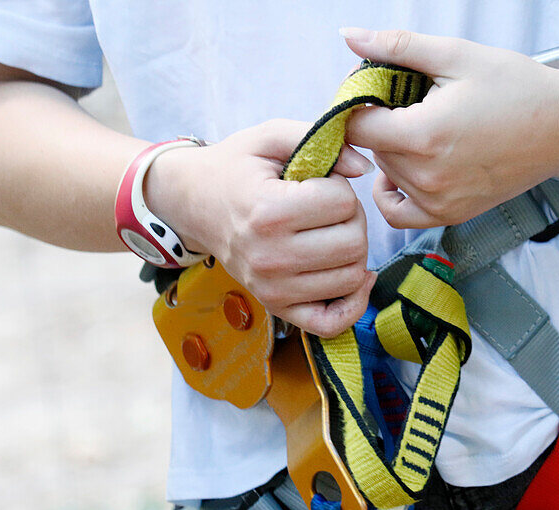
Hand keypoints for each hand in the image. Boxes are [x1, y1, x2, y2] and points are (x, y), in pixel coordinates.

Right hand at [146, 119, 375, 337]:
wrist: (194, 203)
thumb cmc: (236, 168)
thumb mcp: (269, 137)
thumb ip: (319, 139)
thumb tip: (364, 167)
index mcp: (268, 212)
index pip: (343, 203)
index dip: (339, 187)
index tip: (317, 183)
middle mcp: (270, 257)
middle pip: (354, 243)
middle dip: (352, 218)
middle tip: (329, 209)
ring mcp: (272, 288)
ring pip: (352, 276)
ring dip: (353, 251)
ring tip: (329, 233)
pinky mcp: (277, 307)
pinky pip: (332, 323)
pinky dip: (352, 302)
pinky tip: (353, 276)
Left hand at [342, 28, 558, 228]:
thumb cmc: (517, 87)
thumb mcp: (455, 54)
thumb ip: (396, 47)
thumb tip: (348, 36)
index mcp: (425, 135)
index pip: (355, 127)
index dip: (357, 103)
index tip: (377, 88)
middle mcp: (428, 176)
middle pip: (371, 149)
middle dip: (379, 122)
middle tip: (409, 101)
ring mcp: (440, 201)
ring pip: (386, 175)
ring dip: (391, 151)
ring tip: (423, 125)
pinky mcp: (452, 214)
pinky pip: (400, 215)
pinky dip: (393, 193)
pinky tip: (404, 168)